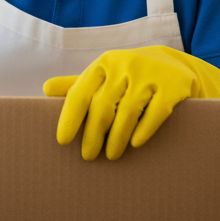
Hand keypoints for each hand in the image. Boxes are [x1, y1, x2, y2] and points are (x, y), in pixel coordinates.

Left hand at [43, 46, 219, 160]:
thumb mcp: (104, 76)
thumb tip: (45, 89)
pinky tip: (135, 144)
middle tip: (87, 156)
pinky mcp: (173, 86)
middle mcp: (125, 65)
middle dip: (93, 134)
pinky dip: (143, 130)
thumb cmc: (129, 76)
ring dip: (116, 138)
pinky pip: (156, 112)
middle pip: (103, 105)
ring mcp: (150, 74)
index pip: (80, 92)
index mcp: (104, 64)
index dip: (69, 118)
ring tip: (111, 156)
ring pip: (128, 111)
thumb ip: (76, 84)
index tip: (63, 141)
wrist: (174, 65)